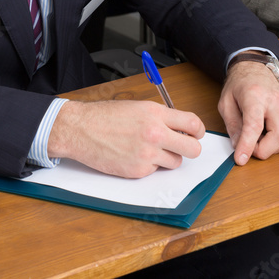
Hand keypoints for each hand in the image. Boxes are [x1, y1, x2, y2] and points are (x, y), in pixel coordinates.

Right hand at [47, 100, 204, 177]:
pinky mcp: (138, 170)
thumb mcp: (136, 107)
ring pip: (175, 162)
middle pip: (193, 149)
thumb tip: (180, 128)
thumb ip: (160, 117)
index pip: (193, 124)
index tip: (195, 133)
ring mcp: (147, 154)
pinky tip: (132, 155)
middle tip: (180, 146)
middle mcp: (155, 133)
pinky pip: (155, 171)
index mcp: (155, 114)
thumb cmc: (104, 117)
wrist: (80, 129)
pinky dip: (148, 165)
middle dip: (190, 148)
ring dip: (167, 158)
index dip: (198, 131)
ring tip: (148, 149)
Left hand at [219, 61, 278, 165]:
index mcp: (255, 96)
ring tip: (264, 137)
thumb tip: (239, 147)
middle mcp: (277, 101)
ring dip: (277, 147)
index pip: (254, 124)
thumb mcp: (226, 103)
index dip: (247, 145)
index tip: (241, 160)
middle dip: (264, 149)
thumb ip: (232, 126)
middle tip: (252, 145)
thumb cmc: (240, 86)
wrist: (256, 70)